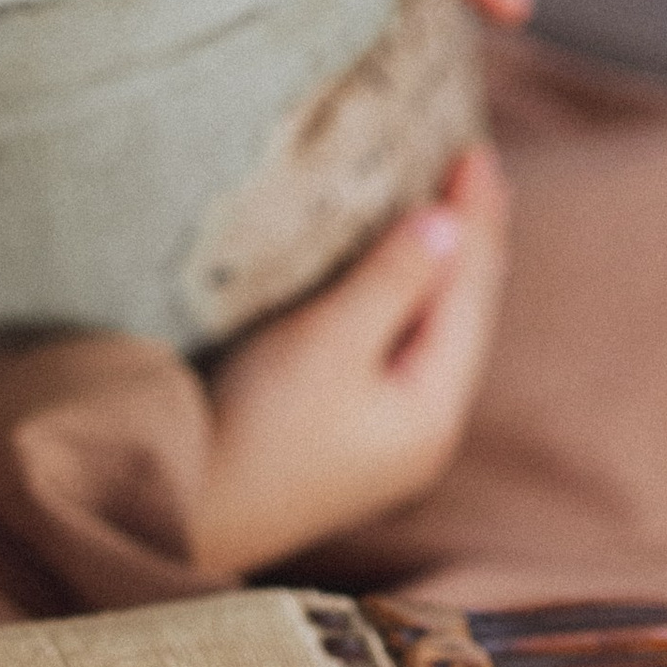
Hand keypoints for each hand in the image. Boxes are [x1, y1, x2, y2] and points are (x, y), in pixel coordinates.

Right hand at [188, 144, 508, 578]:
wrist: (191, 517)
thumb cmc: (255, 429)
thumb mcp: (324, 344)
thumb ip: (389, 282)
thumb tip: (447, 224)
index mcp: (432, 406)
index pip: (470, 292)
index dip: (475, 218)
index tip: (475, 148)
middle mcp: (422, 427)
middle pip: (462, 314)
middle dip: (470, 240)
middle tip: (472, 166)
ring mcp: (386, 438)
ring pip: (433, 332)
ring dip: (440, 269)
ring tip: (446, 211)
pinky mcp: (346, 436)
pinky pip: (400, 347)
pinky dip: (406, 298)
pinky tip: (395, 279)